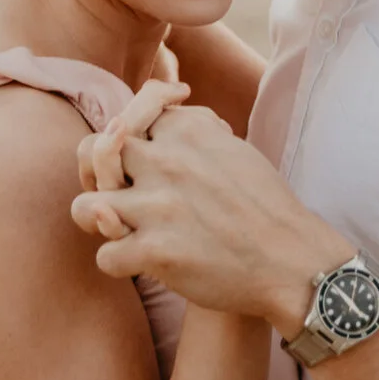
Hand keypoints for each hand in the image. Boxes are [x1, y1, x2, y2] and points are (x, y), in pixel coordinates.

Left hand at [72, 106, 354, 327]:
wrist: (294, 261)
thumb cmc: (265, 206)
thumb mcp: (234, 148)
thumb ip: (195, 130)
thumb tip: (165, 114)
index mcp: (186, 130)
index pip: (125, 120)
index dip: (127, 144)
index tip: (142, 165)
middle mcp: (166, 161)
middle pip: (92, 152)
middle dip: (98, 176)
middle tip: (120, 196)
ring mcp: (158, 207)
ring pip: (84, 207)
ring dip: (99, 223)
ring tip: (122, 232)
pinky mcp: (156, 252)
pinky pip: (106, 257)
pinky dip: (122, 265)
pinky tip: (145, 264)